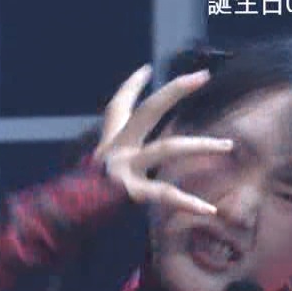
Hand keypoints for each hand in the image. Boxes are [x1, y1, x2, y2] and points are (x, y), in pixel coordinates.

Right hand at [94, 65, 233, 216]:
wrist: (63, 220)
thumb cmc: (85, 199)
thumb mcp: (97, 172)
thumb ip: (114, 157)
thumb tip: (124, 159)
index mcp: (109, 142)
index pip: (118, 105)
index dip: (131, 85)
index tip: (147, 70)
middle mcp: (116, 148)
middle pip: (148, 110)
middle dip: (175, 90)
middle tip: (203, 76)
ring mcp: (123, 167)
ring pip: (168, 148)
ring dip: (201, 145)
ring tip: (228, 145)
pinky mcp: (130, 191)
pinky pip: (166, 195)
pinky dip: (188, 203)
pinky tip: (209, 210)